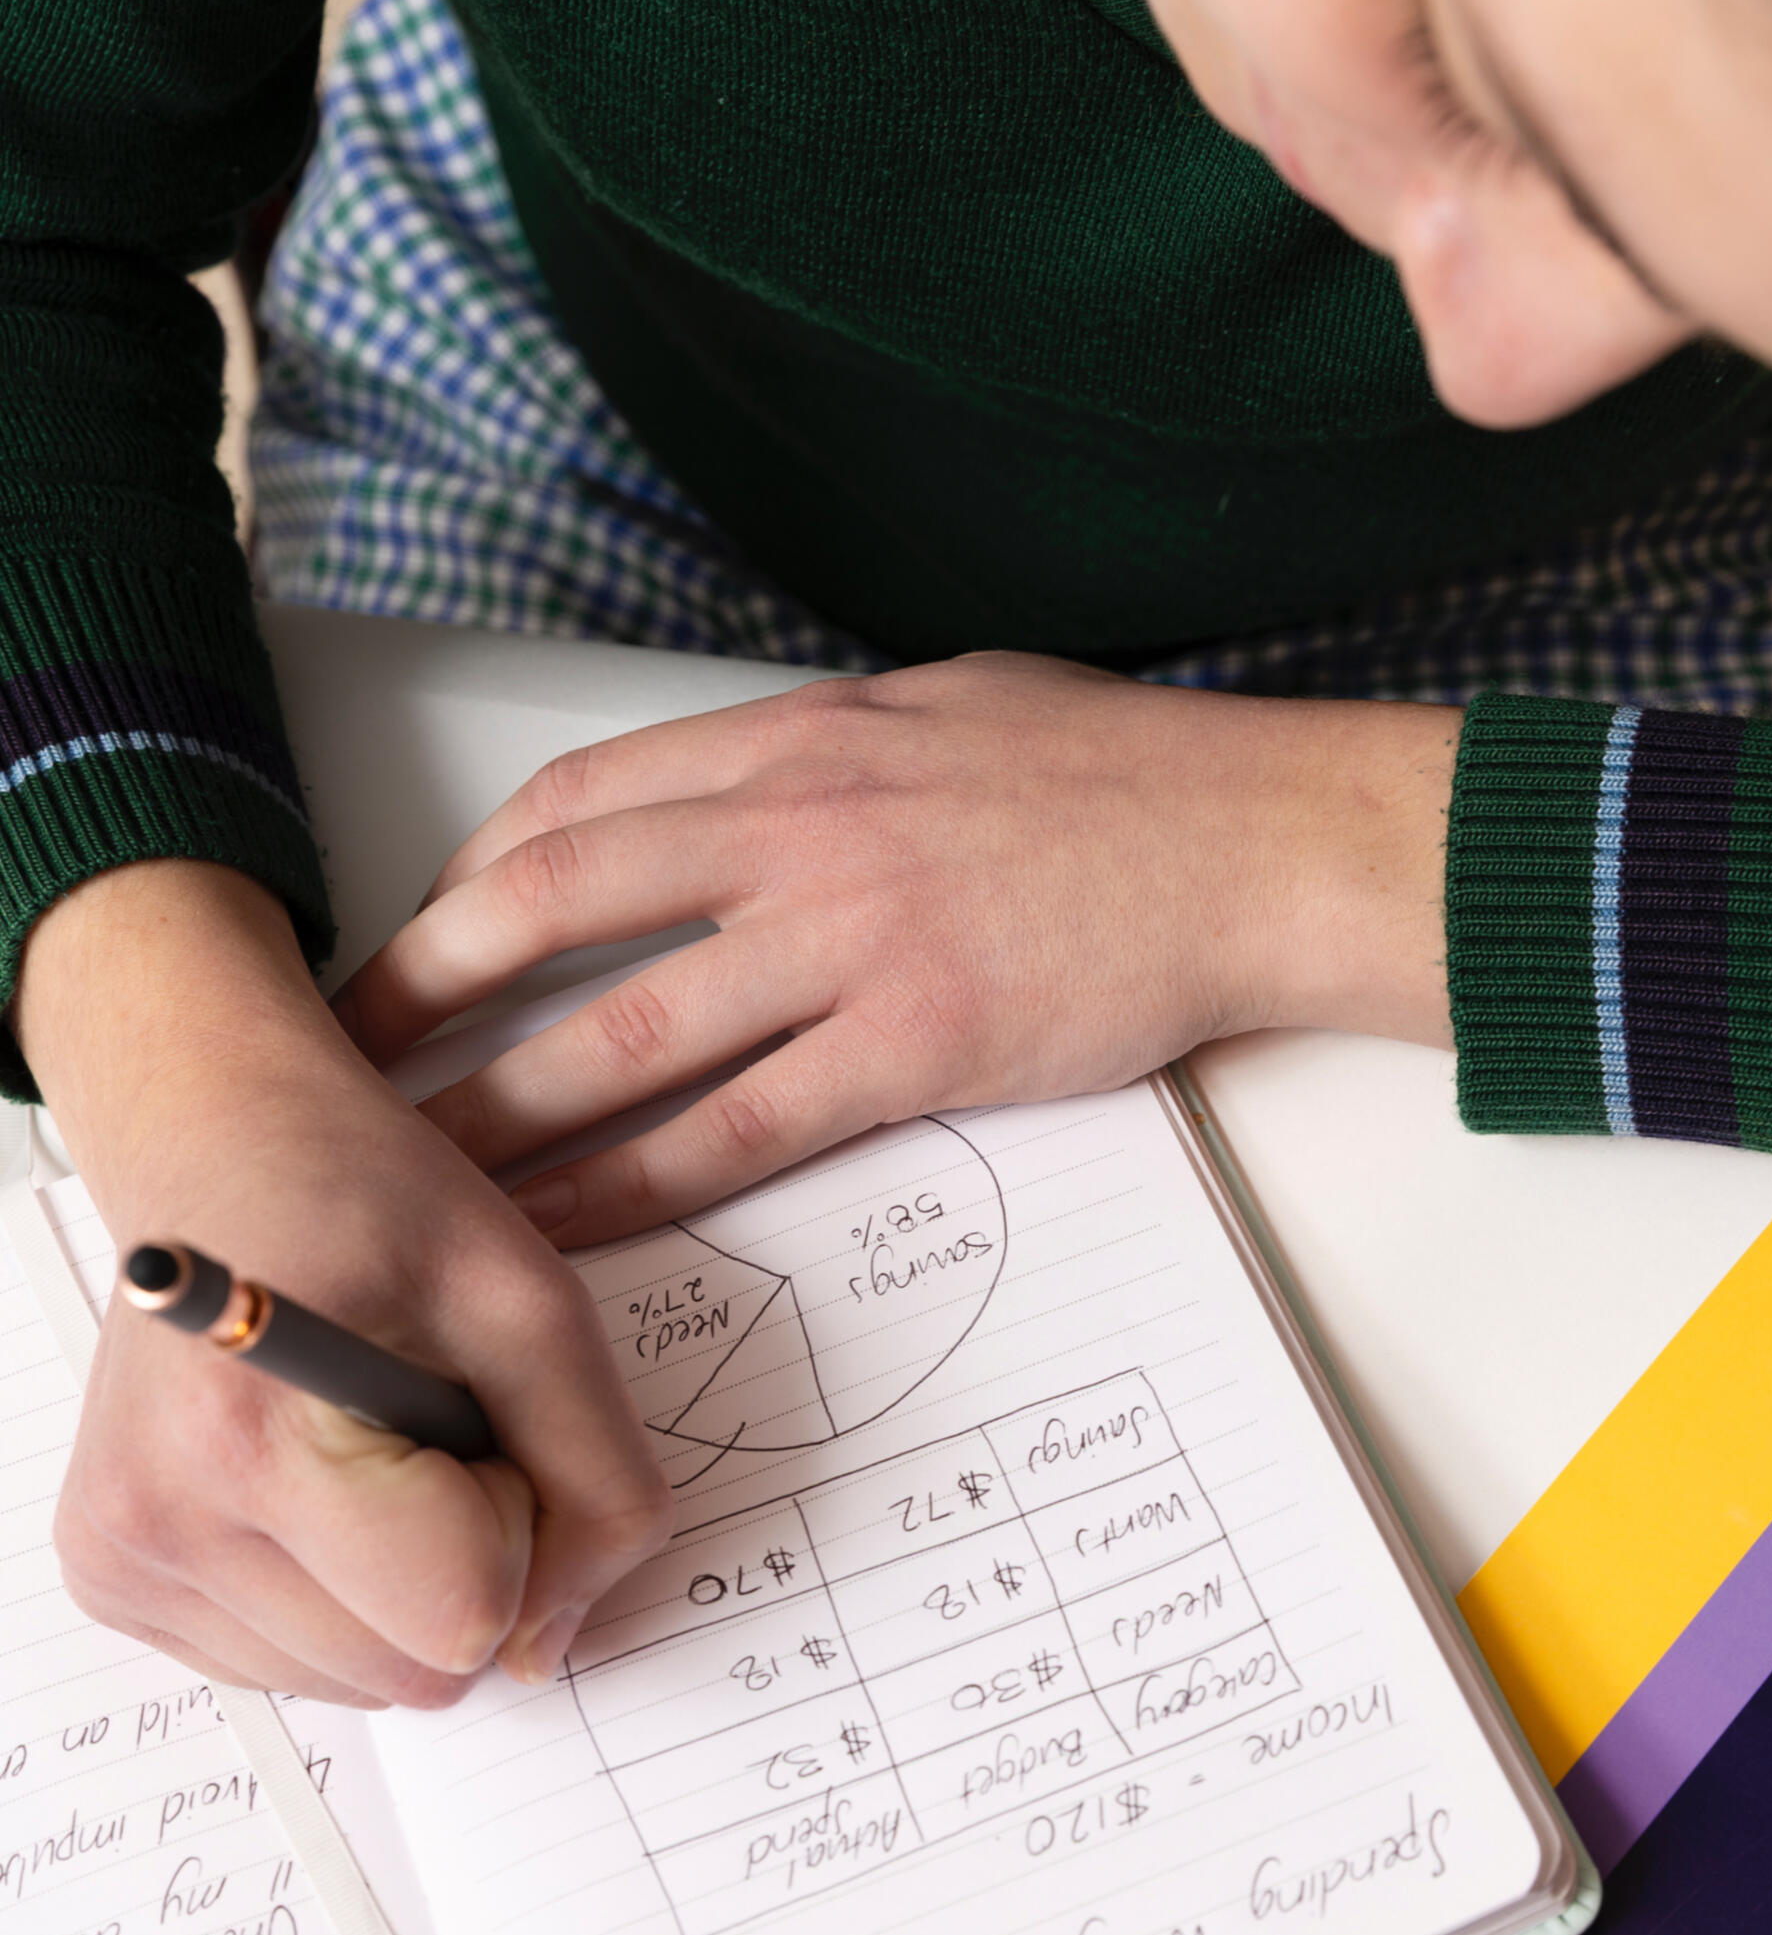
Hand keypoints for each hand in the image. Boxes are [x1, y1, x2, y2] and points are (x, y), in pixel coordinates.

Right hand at [19, 863, 671, 1704]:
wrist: (220, 1141)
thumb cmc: (370, 1198)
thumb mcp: (535, 1304)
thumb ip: (599, 1480)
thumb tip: (558, 1647)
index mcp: (253, 1435)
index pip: (460, 1614)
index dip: (516, 1522)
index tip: (477, 1416)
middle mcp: (159, 1519)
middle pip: (412, 1672)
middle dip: (465, 1560)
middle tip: (427, 1424)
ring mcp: (123, 1561)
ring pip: (357, 1686)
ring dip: (401, 1584)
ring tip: (364, 1443)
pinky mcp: (112, 1581)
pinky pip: (290, 1670)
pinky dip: (336, 1595)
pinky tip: (313, 1478)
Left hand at [339, 654, 1457, 1243]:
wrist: (1256, 841)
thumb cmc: (1125, 772)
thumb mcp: (949, 703)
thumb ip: (831, 745)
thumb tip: (748, 791)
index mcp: (800, 739)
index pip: (583, 802)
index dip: (477, 874)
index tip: (429, 935)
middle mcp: (799, 828)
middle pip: (555, 906)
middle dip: (429, 988)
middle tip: (352, 1061)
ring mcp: (850, 939)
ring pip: (624, 1035)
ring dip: (503, 1112)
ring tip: (419, 1177)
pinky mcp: (913, 1045)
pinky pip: (739, 1130)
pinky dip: (634, 1187)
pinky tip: (569, 1231)